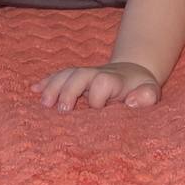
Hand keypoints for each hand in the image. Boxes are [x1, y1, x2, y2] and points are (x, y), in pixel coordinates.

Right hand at [31, 62, 160, 112]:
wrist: (133, 73)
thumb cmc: (140, 89)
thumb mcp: (151, 92)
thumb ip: (147, 96)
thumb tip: (130, 102)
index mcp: (115, 80)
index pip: (102, 82)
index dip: (97, 96)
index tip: (98, 111)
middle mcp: (96, 74)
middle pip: (80, 75)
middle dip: (69, 90)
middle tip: (63, 110)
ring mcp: (85, 75)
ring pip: (67, 74)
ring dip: (53, 86)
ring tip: (44, 103)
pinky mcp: (76, 78)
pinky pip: (59, 76)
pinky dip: (46, 82)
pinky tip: (33, 90)